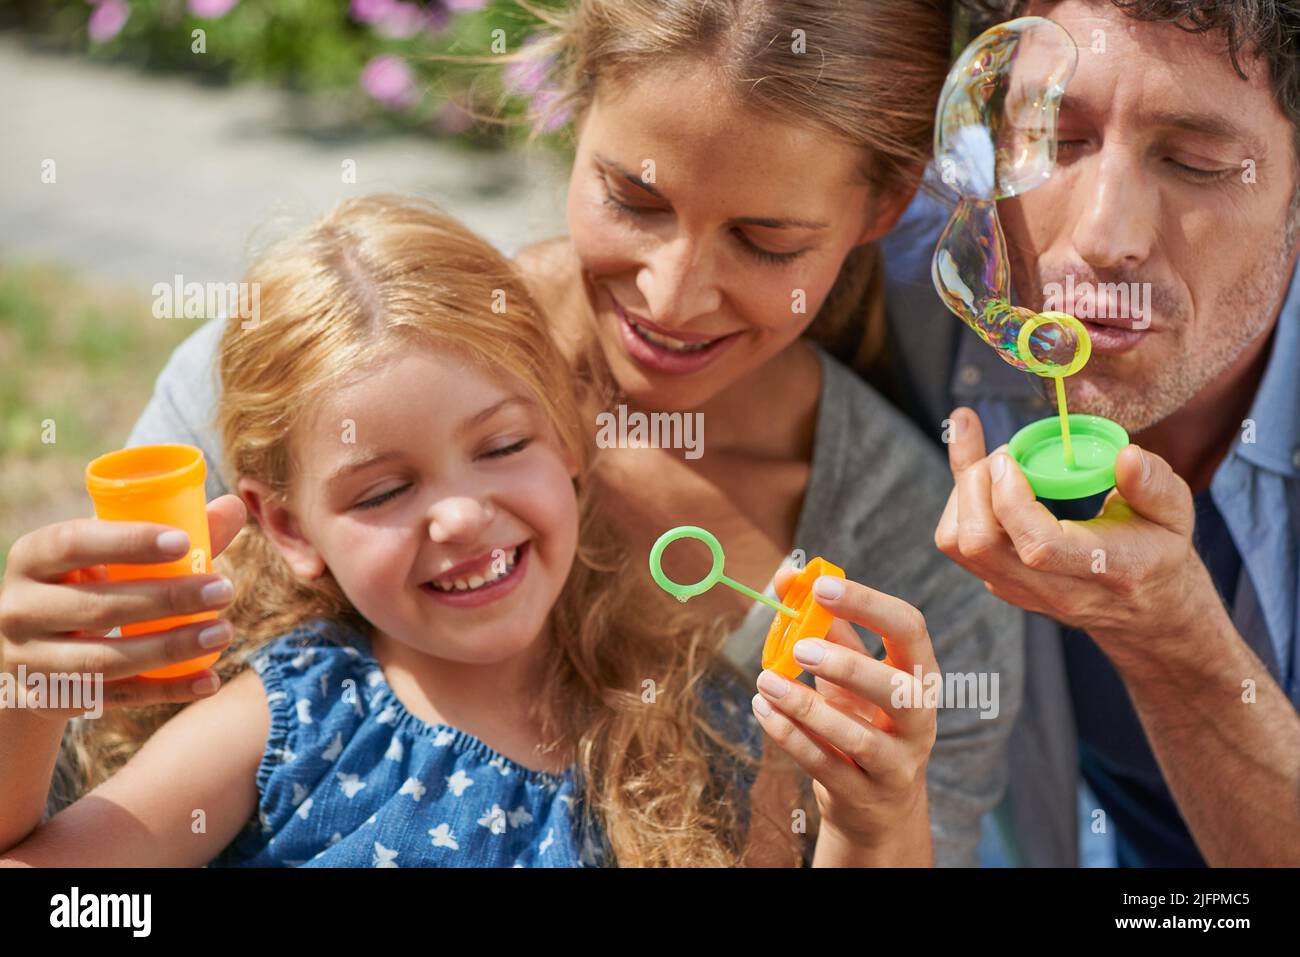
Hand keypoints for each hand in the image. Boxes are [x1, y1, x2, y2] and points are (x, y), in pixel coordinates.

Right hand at [0, 495, 247, 718]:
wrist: (32, 648)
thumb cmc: (86, 584)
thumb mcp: (108, 555)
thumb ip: (169, 534)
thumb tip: (235, 506)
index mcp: (32, 557)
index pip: (73, 543)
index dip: (128, 542)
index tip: (183, 543)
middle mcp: (19, 609)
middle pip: (98, 608)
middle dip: (169, 600)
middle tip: (224, 590)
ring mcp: (28, 660)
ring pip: (105, 660)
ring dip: (171, 648)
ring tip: (223, 633)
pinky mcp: (49, 699)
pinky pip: (114, 698)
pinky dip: (166, 690)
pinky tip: (209, 680)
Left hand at [752, 568, 937, 861]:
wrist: (876, 806)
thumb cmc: (863, 719)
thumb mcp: (853, 674)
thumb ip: (826, 626)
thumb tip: (788, 575)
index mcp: (919, 675)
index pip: (910, 630)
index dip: (868, 604)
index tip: (820, 586)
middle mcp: (919, 720)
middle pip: (896, 690)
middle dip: (847, 666)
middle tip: (798, 648)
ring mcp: (895, 764)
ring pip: (857, 738)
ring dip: (805, 707)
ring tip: (765, 681)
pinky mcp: (863, 796)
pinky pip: (826, 766)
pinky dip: (790, 737)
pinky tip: (763, 710)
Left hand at [934, 407, 1221, 666]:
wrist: (1143, 610)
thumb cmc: (1157, 552)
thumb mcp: (1176, 515)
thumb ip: (1154, 485)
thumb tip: (1127, 456)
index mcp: (1105, 569)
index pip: (1038, 547)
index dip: (1012, 500)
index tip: (1012, 457)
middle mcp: (1053, 588)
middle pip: (980, 545)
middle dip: (975, 484)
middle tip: (1006, 452)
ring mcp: (1019, 589)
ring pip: (957, 543)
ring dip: (963, 491)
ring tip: (997, 461)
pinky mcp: (999, 581)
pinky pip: (958, 541)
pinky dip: (959, 500)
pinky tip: (982, 471)